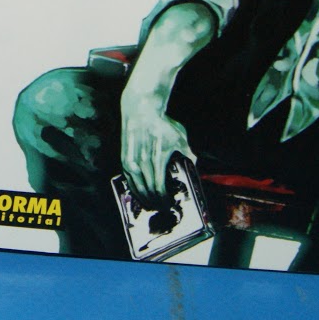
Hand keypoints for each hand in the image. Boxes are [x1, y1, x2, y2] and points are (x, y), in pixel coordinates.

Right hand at [120, 89, 192, 205]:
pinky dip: (134, 189)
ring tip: (152, 204)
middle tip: (163, 208)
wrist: (141, 110)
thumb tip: (194, 164)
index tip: (170, 204)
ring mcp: (131, 162)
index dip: (164, 199)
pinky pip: (129, 179)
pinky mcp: (124, 159)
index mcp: (157, 160)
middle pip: (147, 191)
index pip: (159, 188)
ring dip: (144, 198)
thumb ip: (187, 152)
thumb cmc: (162, 123)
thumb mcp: (180, 137)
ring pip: (136, 188)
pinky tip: (140, 193)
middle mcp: (142, 163)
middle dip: (156, 202)